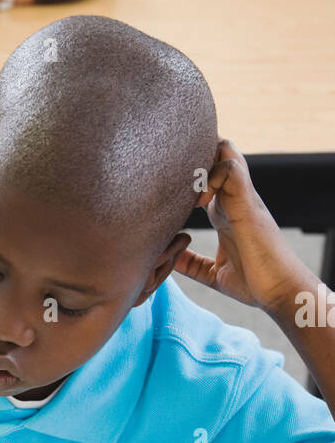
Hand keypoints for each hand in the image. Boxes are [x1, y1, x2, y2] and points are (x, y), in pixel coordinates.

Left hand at [173, 139, 311, 315]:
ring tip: (186, 189)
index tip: (163, 194)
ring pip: (223, 151)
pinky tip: (199, 201)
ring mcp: (241, 197)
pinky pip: (230, 168)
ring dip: (201, 162)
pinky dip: (211, 177)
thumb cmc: (254, 283)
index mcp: (224, 211)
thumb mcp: (212, 273)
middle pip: (214, 153)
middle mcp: (233, 198)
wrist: (280, 291)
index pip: (205, 175)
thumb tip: (167, 259)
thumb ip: (191, 263)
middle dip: (190, 156)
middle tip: (170, 181)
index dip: (183, 174)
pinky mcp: (247, 203)